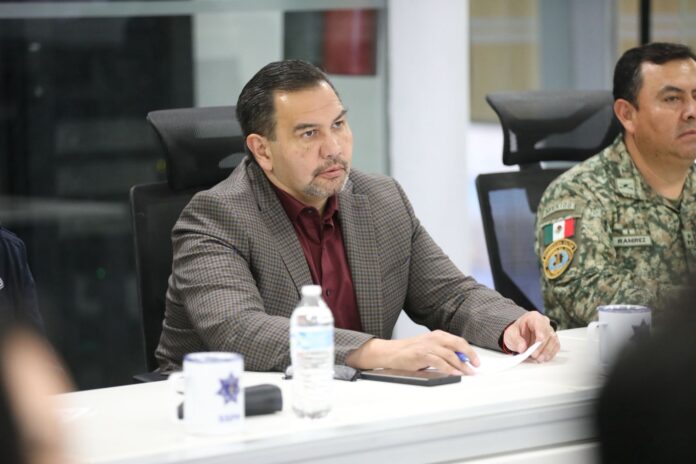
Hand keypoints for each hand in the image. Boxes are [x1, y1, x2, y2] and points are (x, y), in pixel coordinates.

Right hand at [345, 330, 479, 374]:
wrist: (391, 352)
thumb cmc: (410, 351)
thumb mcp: (429, 347)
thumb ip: (444, 352)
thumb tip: (461, 361)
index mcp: (438, 335)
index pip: (459, 341)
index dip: (470, 351)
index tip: (476, 361)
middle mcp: (434, 338)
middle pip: (458, 345)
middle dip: (470, 356)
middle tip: (476, 367)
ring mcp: (428, 346)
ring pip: (450, 355)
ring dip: (461, 366)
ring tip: (467, 373)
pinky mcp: (422, 354)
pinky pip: (439, 362)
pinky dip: (449, 368)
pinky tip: (454, 373)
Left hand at [503, 311, 559, 361]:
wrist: (519, 335)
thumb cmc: (516, 332)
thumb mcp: (510, 334)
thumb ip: (516, 340)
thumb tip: (522, 347)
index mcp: (533, 317)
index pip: (540, 324)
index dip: (541, 334)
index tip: (538, 343)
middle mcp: (544, 323)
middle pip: (548, 334)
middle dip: (542, 347)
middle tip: (535, 356)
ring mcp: (549, 332)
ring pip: (553, 341)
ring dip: (547, 352)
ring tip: (539, 359)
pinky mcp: (552, 341)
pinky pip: (555, 347)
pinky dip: (550, 354)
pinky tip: (544, 358)